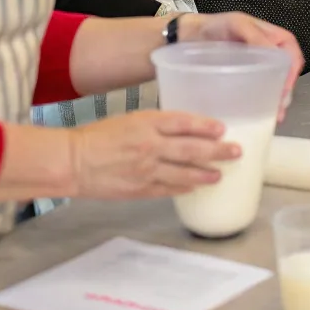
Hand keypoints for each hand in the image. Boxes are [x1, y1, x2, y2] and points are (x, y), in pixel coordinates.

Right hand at [69, 109, 237, 199]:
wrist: (73, 162)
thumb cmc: (99, 136)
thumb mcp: (130, 119)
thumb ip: (156, 124)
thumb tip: (182, 130)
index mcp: (147, 123)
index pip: (184, 122)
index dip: (205, 126)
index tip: (223, 128)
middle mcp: (150, 146)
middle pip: (191, 149)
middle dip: (217, 151)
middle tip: (235, 152)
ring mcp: (146, 170)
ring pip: (183, 173)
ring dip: (205, 174)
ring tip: (220, 175)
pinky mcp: (140, 190)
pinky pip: (168, 189)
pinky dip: (183, 188)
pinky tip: (195, 187)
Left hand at [180, 12, 303, 119]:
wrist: (185, 38)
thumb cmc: (213, 26)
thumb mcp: (236, 24)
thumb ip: (256, 36)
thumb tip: (275, 54)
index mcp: (271, 37)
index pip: (292, 54)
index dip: (292, 72)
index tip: (284, 90)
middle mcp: (266, 53)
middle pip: (285, 73)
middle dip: (285, 92)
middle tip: (278, 109)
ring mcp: (254, 68)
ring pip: (273, 85)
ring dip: (275, 101)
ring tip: (270, 116)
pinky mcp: (241, 81)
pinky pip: (256, 92)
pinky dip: (260, 103)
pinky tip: (255, 114)